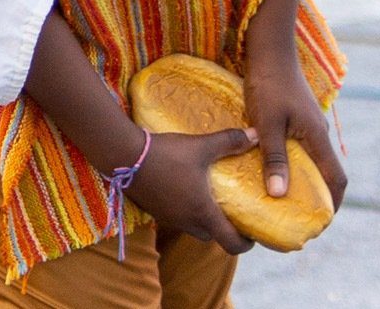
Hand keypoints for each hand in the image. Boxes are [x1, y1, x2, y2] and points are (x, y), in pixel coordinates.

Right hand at [125, 128, 259, 253]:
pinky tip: (182, 189)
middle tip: (233, 211)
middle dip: (224, 229)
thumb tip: (258, 135)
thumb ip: (229, 142)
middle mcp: (186, 222)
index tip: (253, 232)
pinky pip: (175, 217)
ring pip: (193, 227)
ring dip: (202, 219)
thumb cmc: (165, 154)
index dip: (247, 243)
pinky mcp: (153, 209)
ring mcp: (168, 217)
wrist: (121, 154)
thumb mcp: (200, 146)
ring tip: (208, 198)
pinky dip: (184, 210)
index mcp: (203, 213)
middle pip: (213, 237)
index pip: (232, 244)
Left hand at [246, 48, 347, 208]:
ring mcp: (309, 123)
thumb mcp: (267, 123)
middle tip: (297, 215)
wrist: (269, 48)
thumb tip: (279, 194)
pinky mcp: (297, 115)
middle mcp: (319, 133)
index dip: (332, 204)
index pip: (336, 180)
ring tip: (283, 196)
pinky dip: (293, 161)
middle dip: (317, 196)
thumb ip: (274, 157)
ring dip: (303, 178)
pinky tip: (272, 165)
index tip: (319, 223)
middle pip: (326, 172)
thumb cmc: (268, 83)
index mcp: (319, 137)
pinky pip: (301, 146)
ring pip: (313, 158)